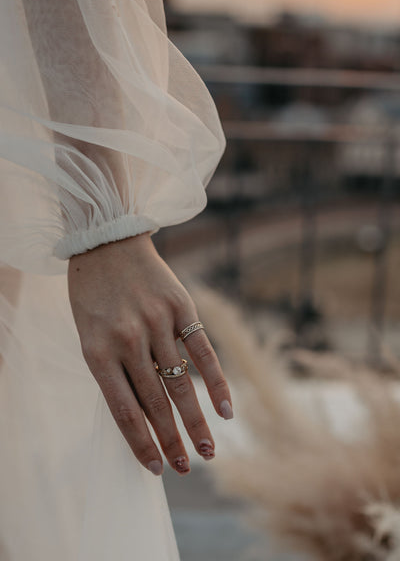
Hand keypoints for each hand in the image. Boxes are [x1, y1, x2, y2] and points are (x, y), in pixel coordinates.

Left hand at [67, 232, 232, 475]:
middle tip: (187, 468)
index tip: (156, 470)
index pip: (124, 411)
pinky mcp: (181, 307)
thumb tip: (145, 415)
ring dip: (196, 422)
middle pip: (156, 403)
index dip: (142, 444)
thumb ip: (115, 370)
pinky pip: (203, 352)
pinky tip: (226, 410)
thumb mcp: (89, 334)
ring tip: (208, 451)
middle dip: (172, 441)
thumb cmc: (93, 294)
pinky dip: (217, 383)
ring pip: (181, 384)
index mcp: (98, 351)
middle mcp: (129, 340)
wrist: (107, 242)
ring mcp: (157, 323)